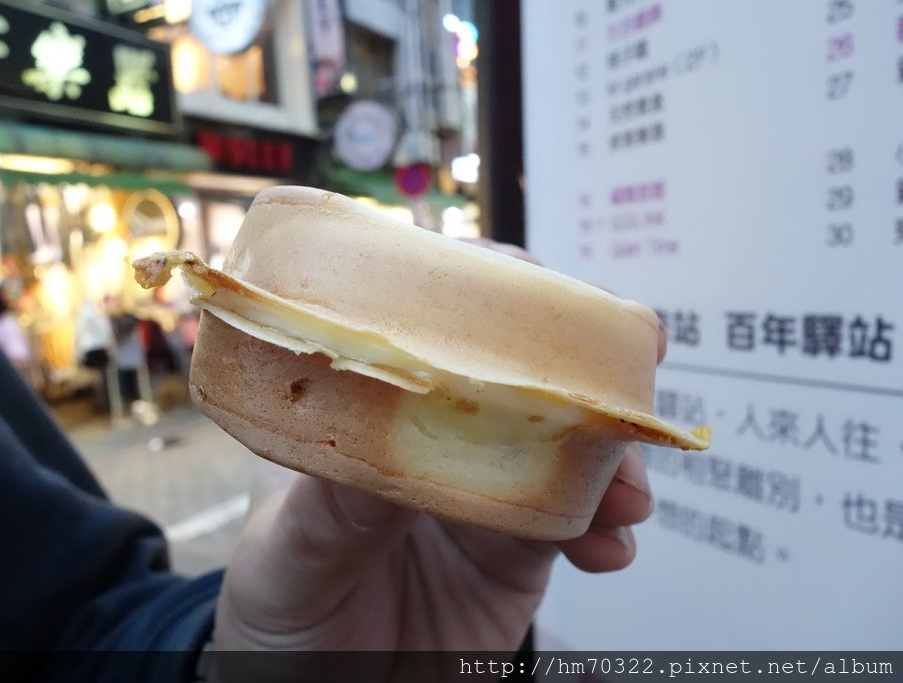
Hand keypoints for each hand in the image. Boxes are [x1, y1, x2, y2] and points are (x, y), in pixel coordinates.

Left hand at [208, 243, 662, 674]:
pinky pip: (580, 519)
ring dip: (610, 451)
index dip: (478, 285)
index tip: (528, 281)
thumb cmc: (275, 611)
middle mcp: (429, 431)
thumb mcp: (281, 557)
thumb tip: (393, 430)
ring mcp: (481, 485)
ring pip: (564, 438)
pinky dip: (609, 524)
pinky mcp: (518, 547)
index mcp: (362, 405)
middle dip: (578, 365)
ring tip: (626, 495)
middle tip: (622, 380)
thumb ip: (330, 508)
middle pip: (513, 365)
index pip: (418, 317)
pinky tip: (612, 547)